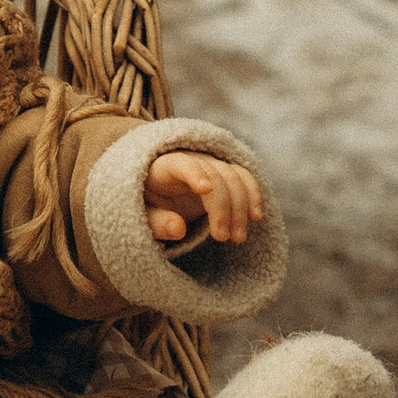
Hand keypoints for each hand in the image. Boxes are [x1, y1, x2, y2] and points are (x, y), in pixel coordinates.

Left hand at [144, 149, 263, 249]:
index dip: (194, 173)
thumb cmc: (144, 204)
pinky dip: (252, 194)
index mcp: (164, 167)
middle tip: (223, 238)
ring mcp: (210, 163)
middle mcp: (191, 159)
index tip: (205, 189)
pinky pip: (243, 176)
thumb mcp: (141, 215)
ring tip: (238, 237)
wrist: (153, 192)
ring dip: (241, 205)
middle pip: (214, 174)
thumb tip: (179, 229)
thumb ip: (157, 222)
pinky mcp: (223, 172)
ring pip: (233, 176)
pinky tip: (256, 216)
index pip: (181, 164)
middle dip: (223, 206)